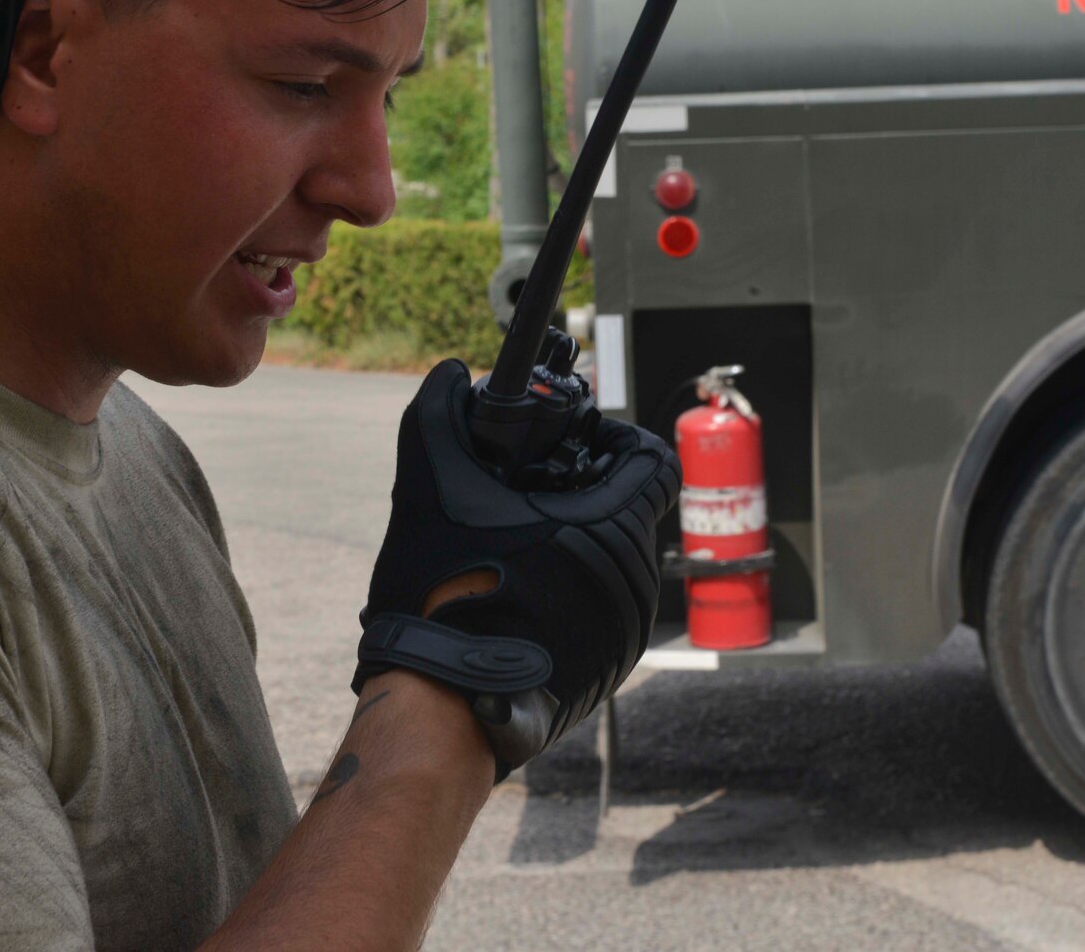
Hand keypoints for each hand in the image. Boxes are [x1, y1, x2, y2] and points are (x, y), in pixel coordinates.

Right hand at [355, 359, 679, 777]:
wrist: (439, 710)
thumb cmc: (444, 594)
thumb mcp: (434, 485)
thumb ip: (440, 415)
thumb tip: (446, 374)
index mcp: (613, 528)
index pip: (650, 459)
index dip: (611, 439)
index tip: (566, 446)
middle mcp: (636, 581)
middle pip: (624, 510)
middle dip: (577, 495)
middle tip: (518, 496)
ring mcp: (627, 634)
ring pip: (611, 564)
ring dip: (571, 548)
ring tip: (507, 553)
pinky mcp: (609, 672)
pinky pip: (601, 613)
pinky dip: (567, 598)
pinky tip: (512, 603)